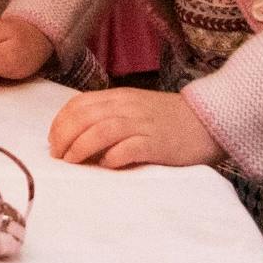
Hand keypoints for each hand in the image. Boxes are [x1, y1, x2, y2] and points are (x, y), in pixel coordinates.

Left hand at [49, 86, 222, 170]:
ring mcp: (143, 124)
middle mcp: (128, 107)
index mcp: (119, 97)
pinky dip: (113, 157)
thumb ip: (109, 116)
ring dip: (81, 147)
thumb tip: (78, 138)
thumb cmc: (168, 120)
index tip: (53, 142)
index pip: (79, 104)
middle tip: (58, 157)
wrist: (209, 121)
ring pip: (101, 130)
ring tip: (72, 162)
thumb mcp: (134, 110)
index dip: (60, 123)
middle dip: (64, 137)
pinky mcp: (158, 143)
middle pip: (85, 117)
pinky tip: (106, 165)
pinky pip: (129, 148)